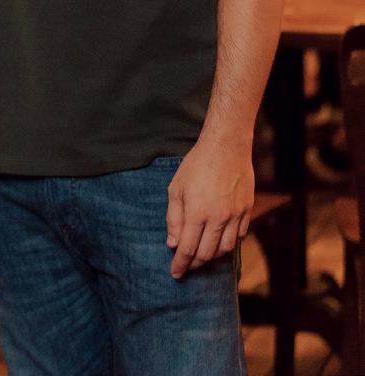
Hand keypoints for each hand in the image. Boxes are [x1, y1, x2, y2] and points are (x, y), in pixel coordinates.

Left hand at [166, 138, 253, 278]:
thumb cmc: (197, 165)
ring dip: (212, 255)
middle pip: (207, 254)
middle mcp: (218, 218)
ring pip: (225, 249)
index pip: (187, 249)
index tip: (175, 274)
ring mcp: (235, 215)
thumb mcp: (176, 188)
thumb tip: (173, 244)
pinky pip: (239, 235)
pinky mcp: (247, 210)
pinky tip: (220, 239)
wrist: (226, 146)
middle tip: (187, 265)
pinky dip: (228, 242)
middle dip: (195, 264)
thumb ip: (174, 218)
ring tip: (202, 254)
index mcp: (197, 212)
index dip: (181, 264)